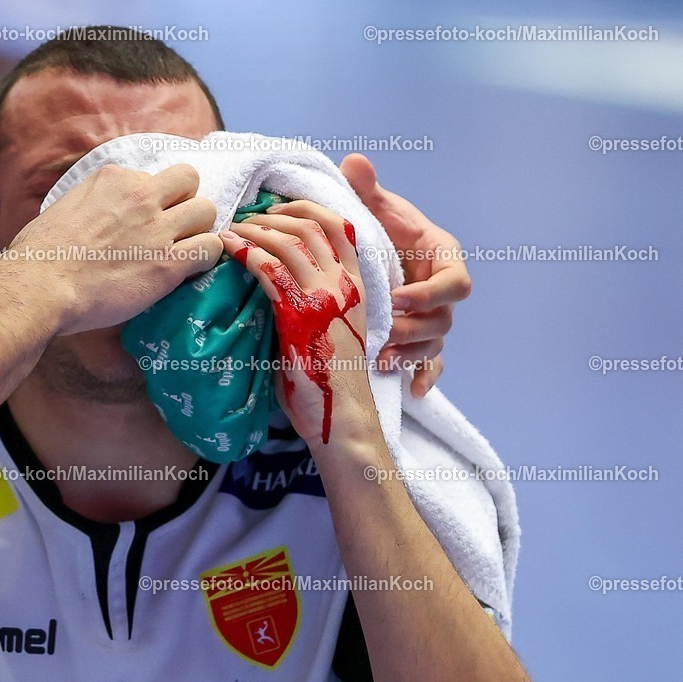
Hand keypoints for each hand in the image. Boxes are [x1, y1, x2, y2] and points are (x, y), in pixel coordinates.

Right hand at [12, 164, 221, 334]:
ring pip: (206, 211)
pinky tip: (190, 270)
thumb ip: (94, 202)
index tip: (143, 220)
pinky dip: (206, 258)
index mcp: (113, 178)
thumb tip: (102, 215)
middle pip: (189, 180)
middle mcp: (140, 195)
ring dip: (199, 229)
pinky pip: (210, 248)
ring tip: (184, 249)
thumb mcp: (66, 206)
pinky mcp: (169, 262)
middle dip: (185, 202)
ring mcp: (158, 228)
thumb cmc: (40, 255)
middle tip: (173, 228)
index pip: (152, 176)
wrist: (41, 286)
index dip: (153, 199)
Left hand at [221, 201, 377, 446]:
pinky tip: (229, 249)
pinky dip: (246, 252)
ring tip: (231, 230)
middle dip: (273, 214)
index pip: (339, 225)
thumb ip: (314, 298)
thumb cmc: (329, 378)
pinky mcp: (300, 315)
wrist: (341, 414)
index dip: (306, 207)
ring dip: (254, 229)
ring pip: (288, 242)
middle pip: (310, 225)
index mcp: (356, 285)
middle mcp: (343, 285)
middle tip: (245, 217)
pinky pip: (270, 270)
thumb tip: (278, 280)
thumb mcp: (330, 327)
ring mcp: (323, 298)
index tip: (277, 208)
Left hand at [341, 154, 471, 396]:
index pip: (455, 283)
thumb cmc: (382, 227)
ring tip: (383, 361)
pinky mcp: (421, 338)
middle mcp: (443, 293)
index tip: (398, 298)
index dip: (430, 294)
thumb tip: (354, 162)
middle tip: (382, 333)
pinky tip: (412, 391)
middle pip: (444, 320)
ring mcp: (434, 318)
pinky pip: (431, 365)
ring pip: (434, 345)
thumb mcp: (375, 209)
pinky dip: (424, 378)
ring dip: (411, 355)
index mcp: (443, 259)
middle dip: (414, 330)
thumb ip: (367, 189)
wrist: (377, 251)